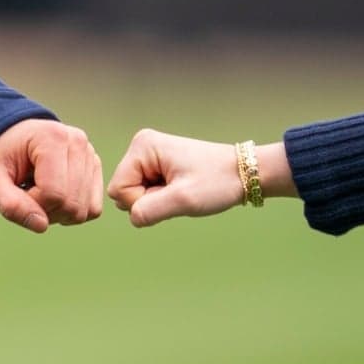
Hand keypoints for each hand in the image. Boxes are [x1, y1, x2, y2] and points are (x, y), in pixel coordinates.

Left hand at [0, 117, 103, 232]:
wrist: (5, 141)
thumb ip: (10, 204)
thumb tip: (41, 226)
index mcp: (52, 138)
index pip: (53, 194)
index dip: (31, 204)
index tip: (15, 190)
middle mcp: (78, 142)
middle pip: (72, 204)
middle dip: (45, 211)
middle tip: (25, 194)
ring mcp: (90, 155)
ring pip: (84, 210)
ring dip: (57, 213)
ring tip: (37, 192)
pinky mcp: (95, 169)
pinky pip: (92, 209)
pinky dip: (72, 212)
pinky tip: (52, 196)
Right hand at [109, 130, 289, 226]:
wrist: (245, 174)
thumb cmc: (217, 183)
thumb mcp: (183, 200)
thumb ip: (149, 210)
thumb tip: (133, 218)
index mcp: (142, 146)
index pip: (118, 188)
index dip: (141, 201)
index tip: (172, 195)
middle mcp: (140, 145)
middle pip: (123, 189)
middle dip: (149, 200)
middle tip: (178, 193)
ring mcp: (148, 153)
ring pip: (133, 191)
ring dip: (156, 199)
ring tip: (181, 191)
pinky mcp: (156, 162)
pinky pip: (144, 188)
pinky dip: (161, 196)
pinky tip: (180, 189)